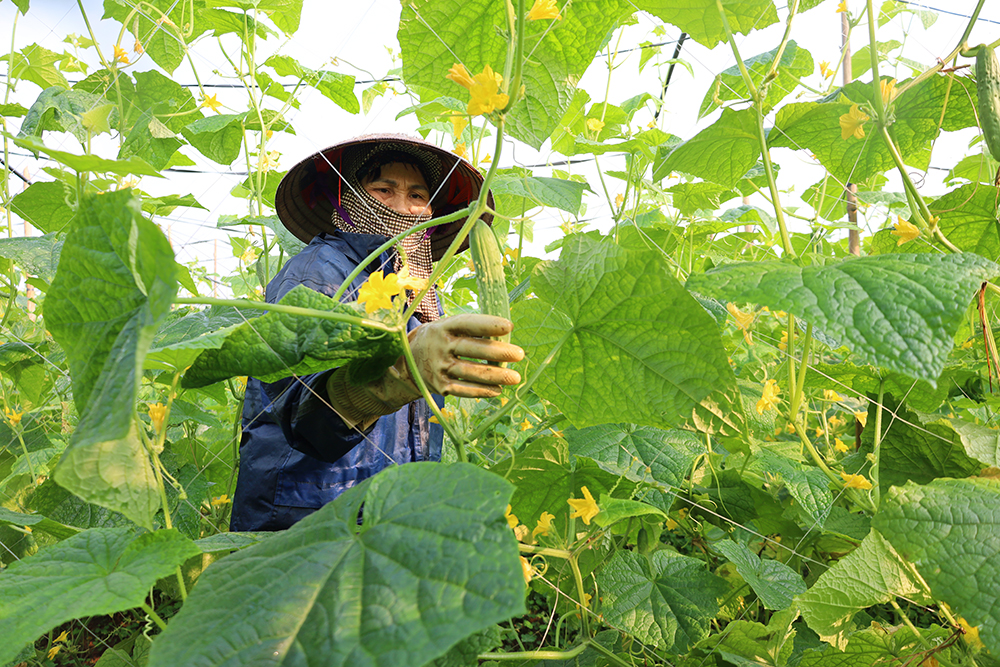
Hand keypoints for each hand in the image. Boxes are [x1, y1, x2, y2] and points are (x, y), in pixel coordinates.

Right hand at [405, 314, 522, 397]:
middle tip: (519, 354)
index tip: (509, 326)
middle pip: (471, 349)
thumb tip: (506, 336)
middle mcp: (440, 347)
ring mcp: (439, 368)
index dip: (488, 324)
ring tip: (515, 377)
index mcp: (444, 327)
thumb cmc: (441, 340)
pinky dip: (482, 391)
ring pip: (470, 373)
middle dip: (497, 352)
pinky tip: (498, 390)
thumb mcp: (449, 328)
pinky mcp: (440, 386)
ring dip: (495, 376)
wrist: (409, 361)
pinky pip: (464, 390)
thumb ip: (472, 330)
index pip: (467, 324)